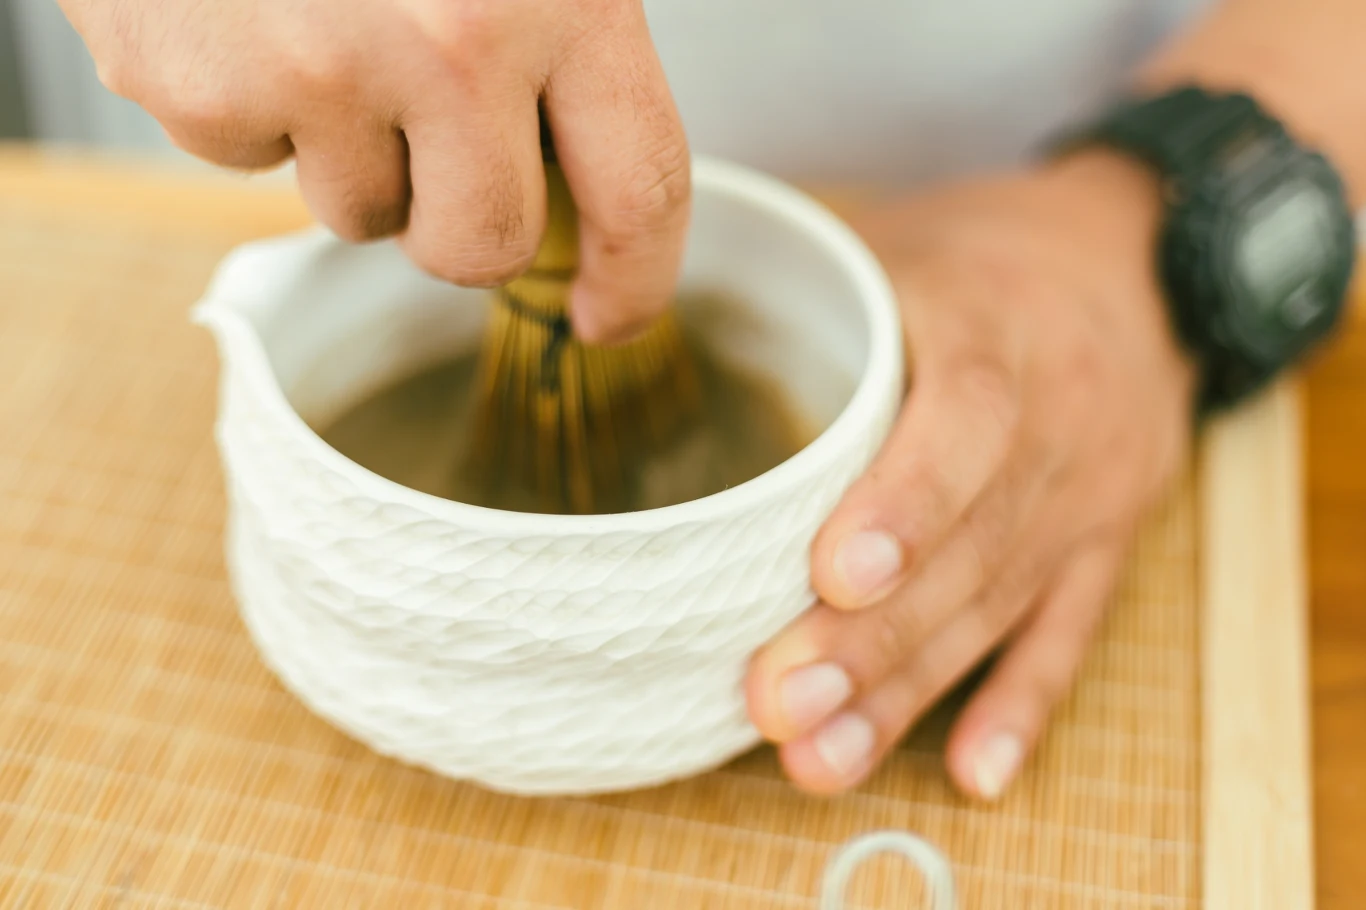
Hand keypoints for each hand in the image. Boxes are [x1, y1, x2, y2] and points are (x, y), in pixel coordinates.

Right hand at [61, 0, 689, 340]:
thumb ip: (566, 33)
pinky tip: (247, 15)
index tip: (613, 316)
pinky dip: (255, 109)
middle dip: (463, 228)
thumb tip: (588, 175)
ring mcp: (317, 71)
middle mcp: (450, 42)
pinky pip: (254, 162)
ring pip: (362, 216)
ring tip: (323, 28)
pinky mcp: (201, 91)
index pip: (640, 185)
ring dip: (352, 154)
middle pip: (485, 248)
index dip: (636, 276)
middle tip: (431, 147)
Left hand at [746, 151, 1196, 798]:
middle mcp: (1059, 422)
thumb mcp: (910, 243)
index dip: (905, 503)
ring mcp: (1091, 495)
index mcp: (1000, 331)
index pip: (966, 422)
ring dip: (913, 691)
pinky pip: (1070, 635)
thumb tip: (654, 319)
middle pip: (970, 545)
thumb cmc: (988, 256)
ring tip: (821, 758)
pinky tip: (968, 774)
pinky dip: (1020, 707)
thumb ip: (818, 295)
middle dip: (873, 637)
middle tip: (778, 704)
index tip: (831, 577)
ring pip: (1001, 605)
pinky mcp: (1108, 544)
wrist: (1140, 263)